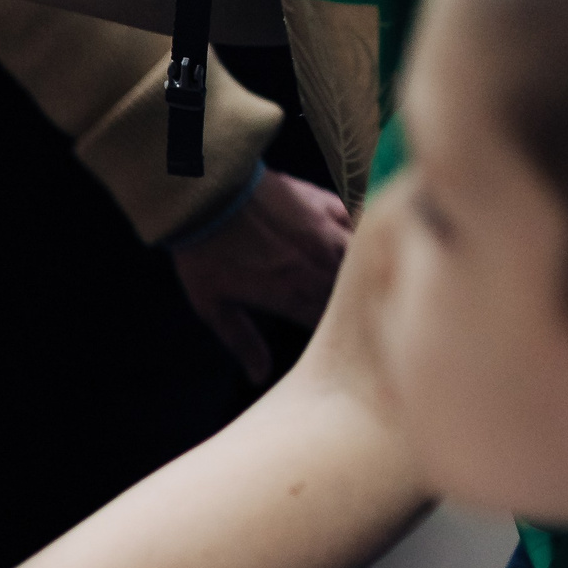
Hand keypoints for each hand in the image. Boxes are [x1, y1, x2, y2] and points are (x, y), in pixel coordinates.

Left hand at [172, 169, 353, 386]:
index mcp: (293, 296)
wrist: (204, 192)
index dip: (337, 338)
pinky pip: (358, 222)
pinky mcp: (326, 204)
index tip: (336, 343)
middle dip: (355, 310)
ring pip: (364, 261)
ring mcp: (326, 234)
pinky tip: (359, 241)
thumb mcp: (212, 305)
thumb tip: (259, 376)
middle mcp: (318, 268)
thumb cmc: (203, 251)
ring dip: (363, 273)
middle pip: (354, 297)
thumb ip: (242, 342)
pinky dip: (360, 235)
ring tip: (364, 282)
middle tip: (354, 317)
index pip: (331, 328)